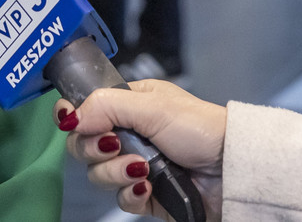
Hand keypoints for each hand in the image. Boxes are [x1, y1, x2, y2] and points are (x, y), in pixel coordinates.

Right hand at [55, 80, 224, 218]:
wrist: (232, 169)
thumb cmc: (201, 128)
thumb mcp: (152, 107)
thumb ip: (107, 106)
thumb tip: (69, 117)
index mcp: (130, 104)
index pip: (86, 108)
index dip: (73, 116)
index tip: (70, 121)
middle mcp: (129, 133)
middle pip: (84, 145)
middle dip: (95, 148)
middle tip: (115, 145)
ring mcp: (136, 165)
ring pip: (99, 174)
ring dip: (116, 172)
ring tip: (143, 169)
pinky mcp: (145, 194)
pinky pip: (120, 199)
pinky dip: (130, 193)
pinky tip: (147, 186)